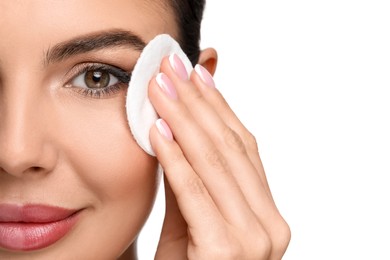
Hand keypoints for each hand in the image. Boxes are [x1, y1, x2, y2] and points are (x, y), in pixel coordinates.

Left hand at [149, 54, 289, 259]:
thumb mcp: (192, 219)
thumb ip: (191, 177)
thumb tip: (178, 127)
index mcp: (267, 213)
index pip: (243, 146)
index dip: (220, 107)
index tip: (198, 76)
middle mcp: (270, 224)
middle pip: (231, 148)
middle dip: (200, 104)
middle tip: (174, 70)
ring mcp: (254, 239)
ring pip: (216, 162)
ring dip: (185, 120)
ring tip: (161, 89)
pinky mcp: (228, 252)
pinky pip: (195, 192)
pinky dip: (176, 159)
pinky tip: (159, 130)